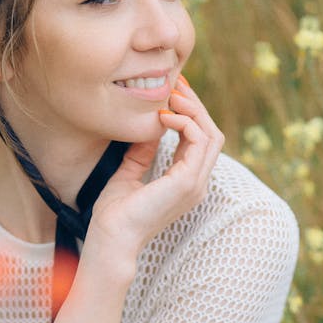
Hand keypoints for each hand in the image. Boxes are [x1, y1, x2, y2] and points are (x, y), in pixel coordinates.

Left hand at [88, 75, 223, 257]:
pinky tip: (163, 116)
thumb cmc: (114, 215)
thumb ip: (141, 153)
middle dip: (196, 105)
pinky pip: (199, 141)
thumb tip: (149, 128)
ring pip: (211, 134)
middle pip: (211, 134)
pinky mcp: (186, 182)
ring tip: (170, 96)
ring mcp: (195, 184)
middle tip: (176, 84)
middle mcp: (196, 184)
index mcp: (185, 183)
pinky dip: (184, 123)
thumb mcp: (128, 174)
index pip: (200, 141)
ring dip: (192, 110)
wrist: (111, 238)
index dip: (190, 114)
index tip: (172, 92)